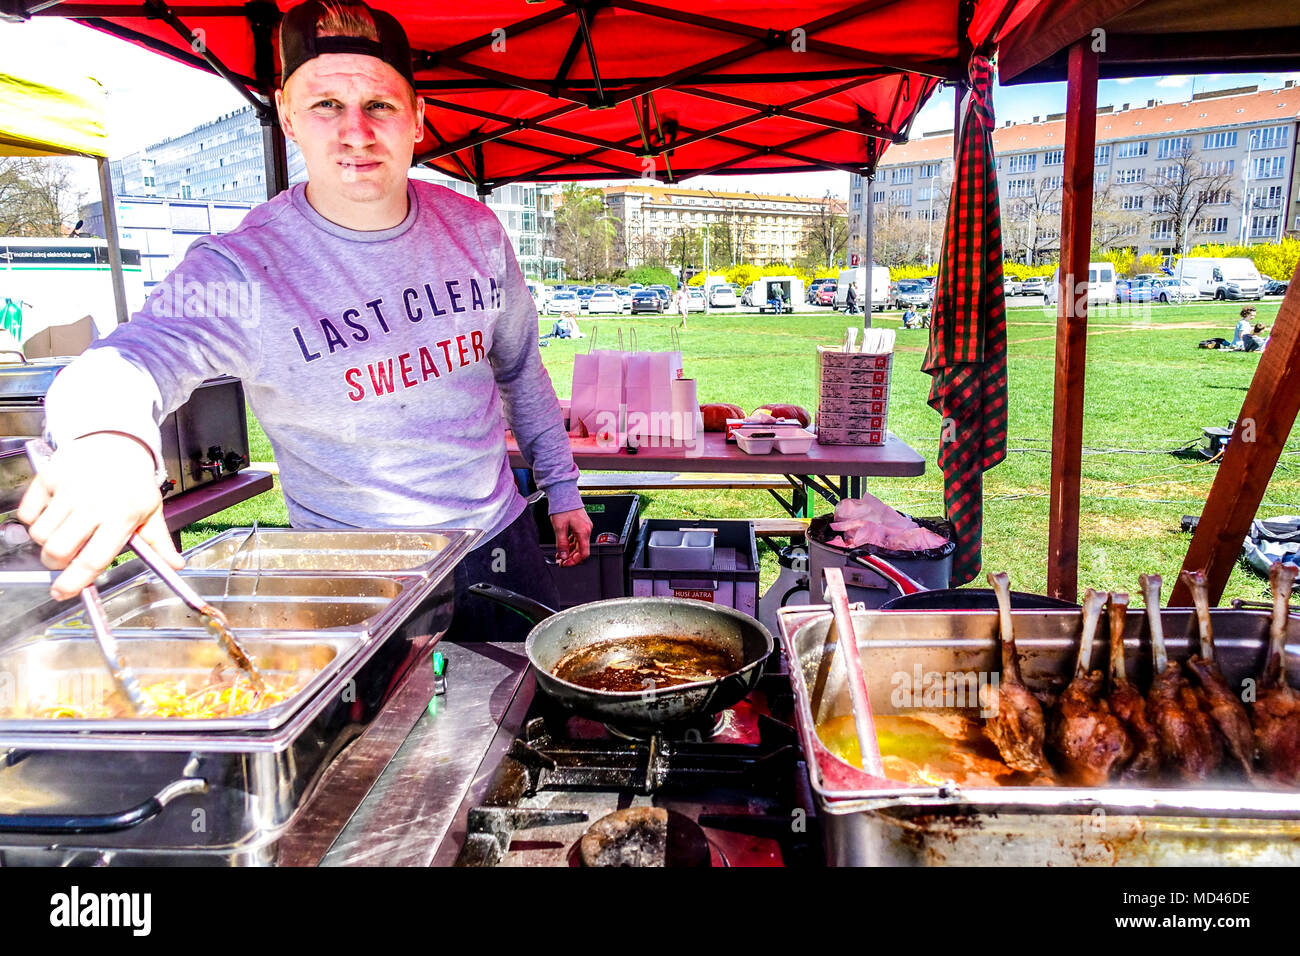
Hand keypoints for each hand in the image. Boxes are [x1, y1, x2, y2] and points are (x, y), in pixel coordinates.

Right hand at [17, 433, 183, 599]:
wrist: (117, 442)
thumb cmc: (133, 482)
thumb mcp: (151, 511)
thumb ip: (159, 543)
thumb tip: (175, 566)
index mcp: (122, 516)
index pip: (93, 559)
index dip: (75, 582)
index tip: (62, 593)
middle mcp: (93, 504)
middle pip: (58, 551)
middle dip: (57, 563)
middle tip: (65, 557)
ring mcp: (68, 490)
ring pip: (39, 535)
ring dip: (46, 541)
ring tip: (64, 531)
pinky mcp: (48, 478)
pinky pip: (26, 513)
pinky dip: (33, 520)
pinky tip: (53, 514)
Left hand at [550, 507, 592, 566]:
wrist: (564, 494)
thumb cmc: (563, 507)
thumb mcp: (559, 528)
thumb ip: (562, 543)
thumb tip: (563, 556)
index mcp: (583, 531)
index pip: (583, 553)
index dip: (574, 561)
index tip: (565, 563)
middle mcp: (587, 530)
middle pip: (581, 550)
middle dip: (571, 557)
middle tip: (561, 561)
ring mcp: (584, 527)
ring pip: (579, 544)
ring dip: (570, 551)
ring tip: (560, 554)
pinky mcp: (581, 524)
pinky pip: (577, 538)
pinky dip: (570, 544)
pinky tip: (563, 546)